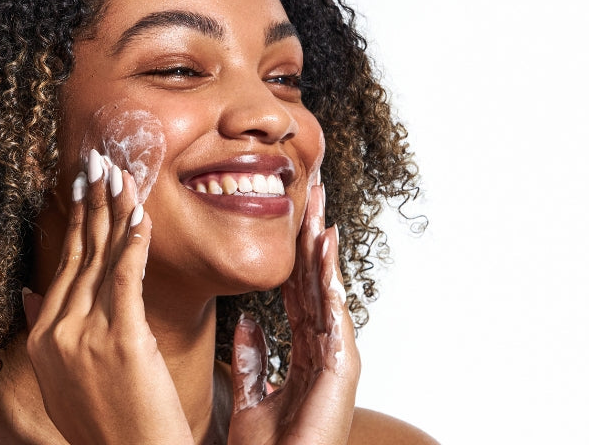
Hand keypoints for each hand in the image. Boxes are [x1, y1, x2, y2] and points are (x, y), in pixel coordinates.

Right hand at [22, 149, 194, 444]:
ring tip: (121, 173)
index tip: (81, 186)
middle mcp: (59, 331)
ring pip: (103, 258)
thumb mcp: (60, 381)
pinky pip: (127, 279)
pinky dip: (133, 243)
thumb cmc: (105, 425)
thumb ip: (47, 334)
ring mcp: (87, 336)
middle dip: (91, 201)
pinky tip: (138, 214)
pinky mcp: (121, 341)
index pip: (63, 265)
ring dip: (114, 209)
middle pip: (80, 253)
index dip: (75, 221)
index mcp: (44, 337)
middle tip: (98, 160)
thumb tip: (30, 294)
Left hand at [227, 182, 360, 443]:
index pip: (298, 292)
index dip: (294, 254)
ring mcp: (335, 361)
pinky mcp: (341, 372)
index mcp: (302, 354)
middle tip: (312, 192)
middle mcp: (322, 352)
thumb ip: (253, 357)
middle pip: (317, 283)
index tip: (292, 216)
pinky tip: (325, 250)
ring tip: (319, 209)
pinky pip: (334, 315)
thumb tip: (246, 320)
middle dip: (313, 238)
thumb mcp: (250, 395)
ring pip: (328, 292)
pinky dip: (330, 281)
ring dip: (323, 250)